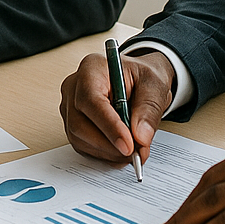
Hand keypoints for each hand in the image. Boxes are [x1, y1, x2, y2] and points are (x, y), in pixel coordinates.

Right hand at [60, 49, 174, 164]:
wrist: (138, 82)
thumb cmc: (142, 78)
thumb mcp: (155, 85)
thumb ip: (149, 109)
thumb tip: (140, 137)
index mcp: (91, 68)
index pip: (91, 99)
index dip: (109, 125)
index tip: (128, 145)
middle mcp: (74, 87)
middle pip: (79, 123)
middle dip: (110, 144)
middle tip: (138, 153)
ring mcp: (70, 107)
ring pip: (80, 138)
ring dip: (109, 152)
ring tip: (135, 152)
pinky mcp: (73, 125)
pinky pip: (83, 146)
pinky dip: (105, 155)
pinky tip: (122, 152)